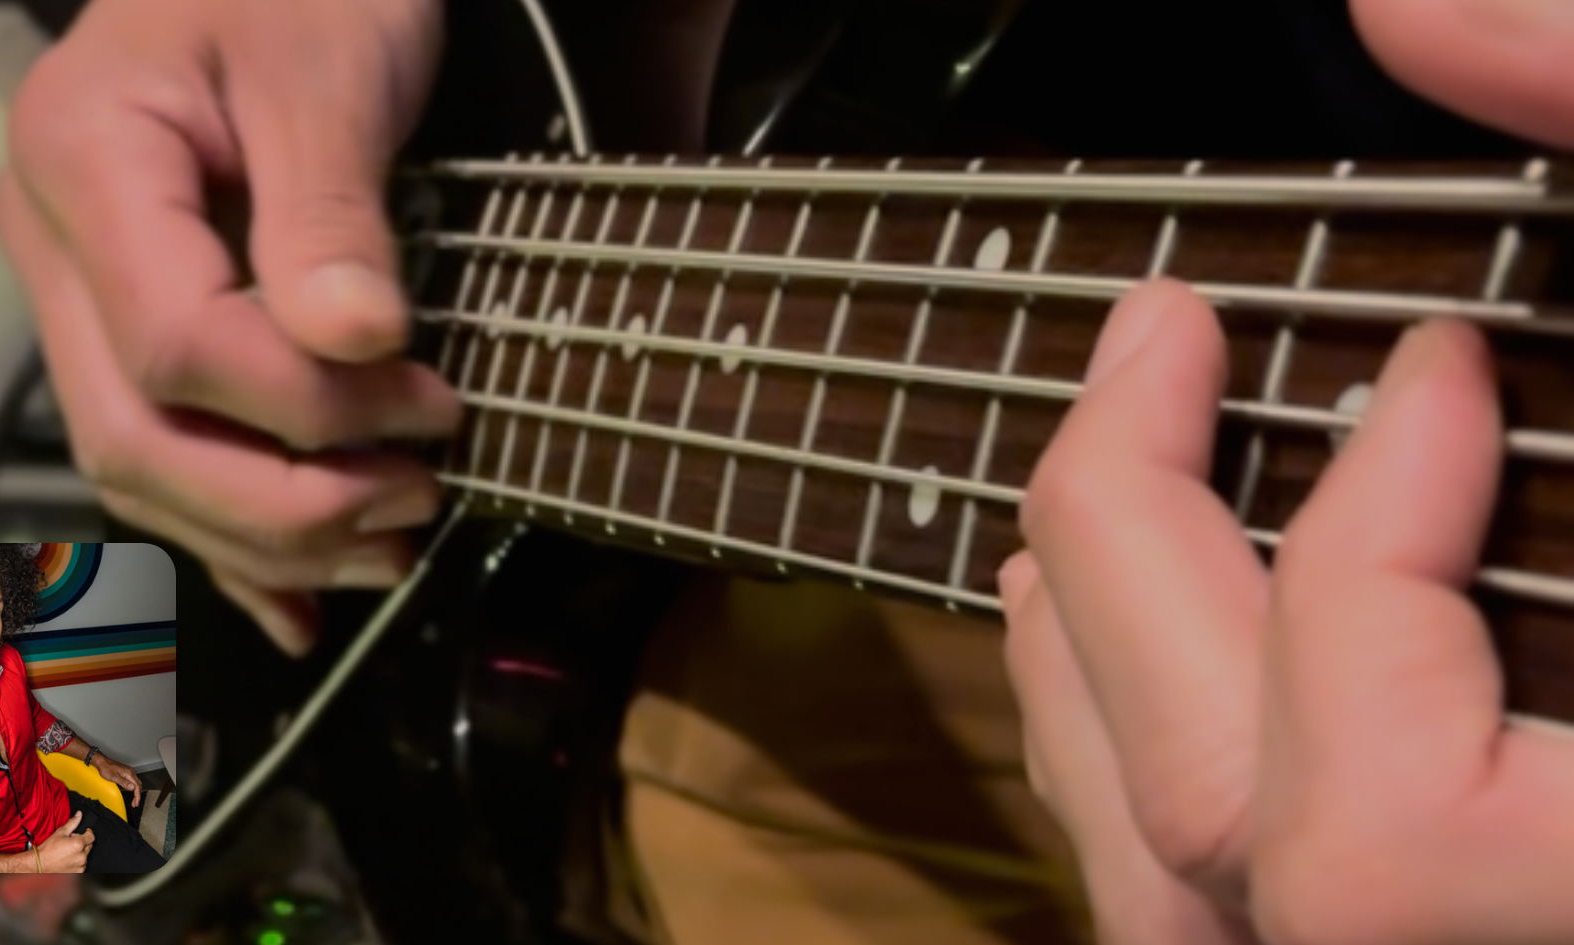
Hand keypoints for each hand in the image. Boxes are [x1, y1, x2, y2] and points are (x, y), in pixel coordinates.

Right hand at [0, 0, 460, 659]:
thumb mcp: (327, 67)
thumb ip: (331, 205)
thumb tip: (358, 344)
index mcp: (85, 164)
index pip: (177, 346)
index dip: (307, 404)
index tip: (430, 406)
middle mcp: (55, 246)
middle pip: (137, 437)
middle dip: (284, 503)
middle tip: (417, 500)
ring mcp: (81, 295)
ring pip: (143, 470)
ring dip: (268, 539)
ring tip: (390, 547)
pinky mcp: (131, 328)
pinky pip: (162, 456)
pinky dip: (232, 543)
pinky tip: (296, 607)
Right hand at [39, 811, 94, 872]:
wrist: (38, 864)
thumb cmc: (47, 850)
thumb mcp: (60, 833)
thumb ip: (73, 823)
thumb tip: (79, 814)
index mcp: (78, 844)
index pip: (91, 836)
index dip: (88, 833)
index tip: (85, 832)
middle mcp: (81, 856)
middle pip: (88, 846)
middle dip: (82, 842)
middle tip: (70, 842)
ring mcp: (80, 866)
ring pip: (85, 856)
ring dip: (80, 853)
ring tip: (67, 852)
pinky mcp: (77, 873)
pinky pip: (82, 865)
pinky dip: (77, 862)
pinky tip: (67, 860)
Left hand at [93, 753, 142, 808]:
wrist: (102, 762)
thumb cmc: (106, 769)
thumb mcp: (114, 777)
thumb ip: (124, 783)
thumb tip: (132, 788)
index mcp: (129, 774)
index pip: (137, 787)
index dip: (137, 796)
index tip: (136, 803)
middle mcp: (131, 772)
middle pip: (138, 785)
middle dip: (137, 795)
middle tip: (135, 803)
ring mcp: (129, 771)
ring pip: (137, 783)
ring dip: (137, 792)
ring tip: (134, 799)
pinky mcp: (127, 772)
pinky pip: (134, 780)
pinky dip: (135, 787)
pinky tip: (132, 790)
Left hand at [1001, 3, 1573, 941]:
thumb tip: (1410, 3)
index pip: (1376, 820)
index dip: (1367, 550)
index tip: (1424, 359)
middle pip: (1218, 832)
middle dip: (1137, 543)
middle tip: (1155, 338)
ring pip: (1170, 888)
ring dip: (1087, 645)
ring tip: (1094, 464)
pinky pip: (1190, 892)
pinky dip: (1131, 736)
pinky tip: (1132, 628)